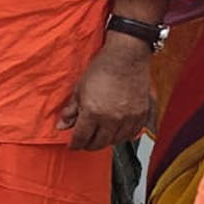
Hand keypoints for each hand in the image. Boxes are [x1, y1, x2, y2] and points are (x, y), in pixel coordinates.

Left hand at [57, 35, 152, 149]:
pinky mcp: (142, 115)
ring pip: (116, 141)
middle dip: (89, 145)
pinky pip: (133, 134)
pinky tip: (117, 132)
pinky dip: (123, 136)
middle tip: (84, 142)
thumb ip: (71, 110)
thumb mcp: (79, 89)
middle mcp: (112, 119)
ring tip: (100, 137)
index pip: (82, 137)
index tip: (73, 145)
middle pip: (99, 143)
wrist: (126, 58)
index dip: (75, 144)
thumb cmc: (101, 69)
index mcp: (93, 112)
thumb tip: (61, 125)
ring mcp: (129, 118)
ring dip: (106, 141)